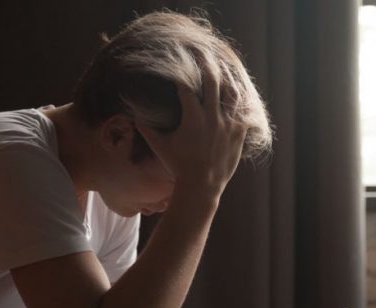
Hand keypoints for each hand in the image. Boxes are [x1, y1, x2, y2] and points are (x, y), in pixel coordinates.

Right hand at [136, 58, 246, 193]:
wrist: (202, 186)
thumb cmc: (178, 165)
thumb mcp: (159, 146)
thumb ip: (146, 128)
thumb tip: (132, 113)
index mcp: (193, 118)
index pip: (187, 86)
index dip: (182, 72)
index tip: (178, 62)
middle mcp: (212, 118)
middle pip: (213, 82)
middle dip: (207, 64)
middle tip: (204, 52)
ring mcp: (228, 125)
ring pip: (232, 93)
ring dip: (227, 78)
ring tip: (223, 67)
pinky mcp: (239, 133)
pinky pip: (243, 110)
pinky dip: (240, 98)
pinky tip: (237, 90)